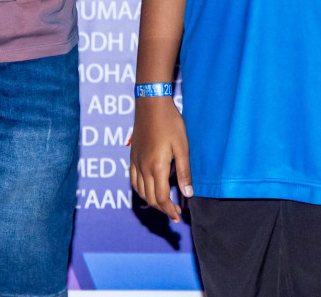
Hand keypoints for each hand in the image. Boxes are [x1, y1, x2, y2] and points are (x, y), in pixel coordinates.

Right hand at [130, 97, 190, 222]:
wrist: (151, 104)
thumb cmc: (170, 123)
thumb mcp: (182, 147)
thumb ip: (184, 172)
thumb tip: (188, 194)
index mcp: (157, 167)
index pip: (161, 198)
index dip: (170, 210)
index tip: (178, 217)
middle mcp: (143, 168)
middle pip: (150, 198)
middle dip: (162, 209)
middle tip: (175, 213)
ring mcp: (135, 162)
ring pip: (140, 191)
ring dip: (151, 201)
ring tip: (164, 203)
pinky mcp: (132, 156)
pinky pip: (133, 180)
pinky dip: (141, 191)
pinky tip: (149, 189)